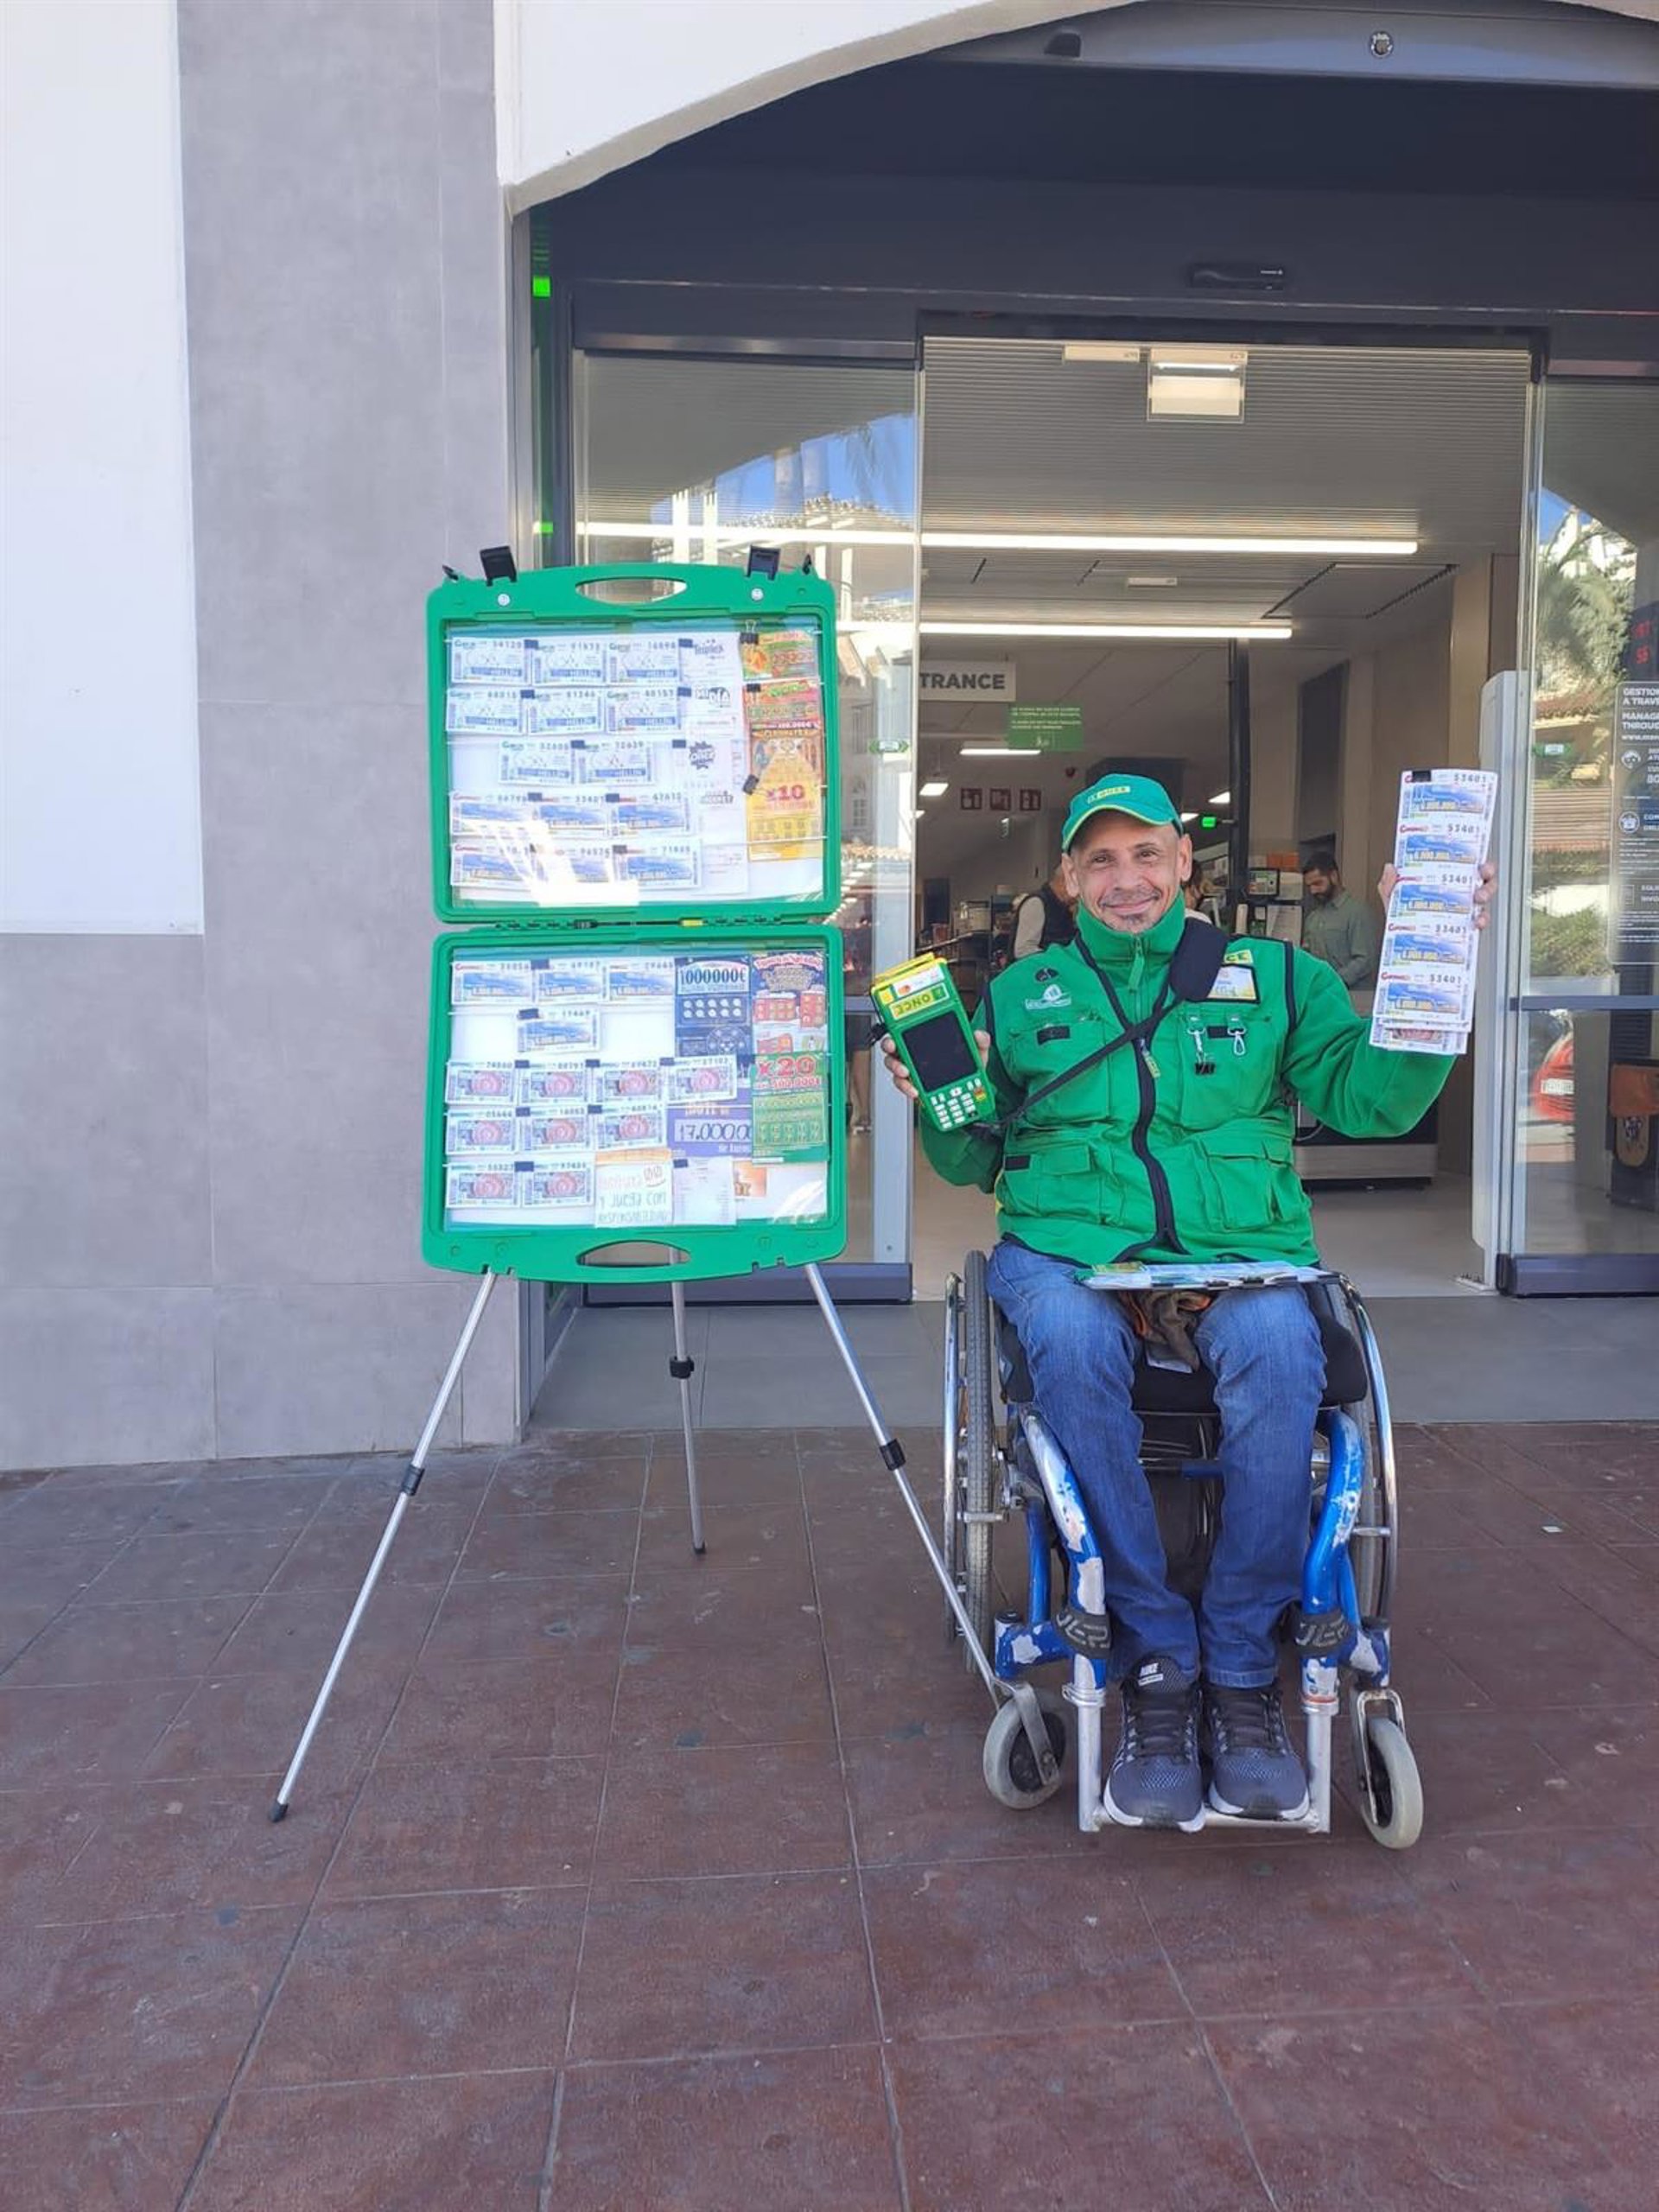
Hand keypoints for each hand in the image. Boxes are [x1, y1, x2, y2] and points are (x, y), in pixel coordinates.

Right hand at [880, 1031, 991, 1104]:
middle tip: (894, 1046)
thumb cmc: (968, 1069)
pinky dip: (907, 1088)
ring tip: (906, 1073)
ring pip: (894, 1066)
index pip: (910, 1027)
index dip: (900, 1023)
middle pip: (893, 1045)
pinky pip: (903, 1085)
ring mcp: (911, 1070)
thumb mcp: (977, 1053)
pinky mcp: (912, 1086)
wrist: (969, 1094)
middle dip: (890, 1045)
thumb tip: (979, 1034)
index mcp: (928, 1040)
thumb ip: (980, 1042)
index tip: (900, 1024)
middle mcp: (915, 1053)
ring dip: (897, 1068)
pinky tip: (915, 1090)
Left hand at [1378, 859, 1497, 928]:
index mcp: (1445, 881)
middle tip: (1482, 874)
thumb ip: (1389, 885)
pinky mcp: (1467, 928)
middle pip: (1481, 877)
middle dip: (1486, 873)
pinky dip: (1482, 921)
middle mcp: (1459, 893)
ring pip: (1485, 897)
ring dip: (1486, 893)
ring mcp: (1465, 910)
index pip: (1465, 864)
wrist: (1406, 950)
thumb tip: (1390, 868)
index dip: (1474, 857)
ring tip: (1478, 897)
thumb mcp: (1394, 900)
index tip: (1478, 856)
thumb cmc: (1404, 921)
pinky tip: (1476, 921)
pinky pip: (1481, 922)